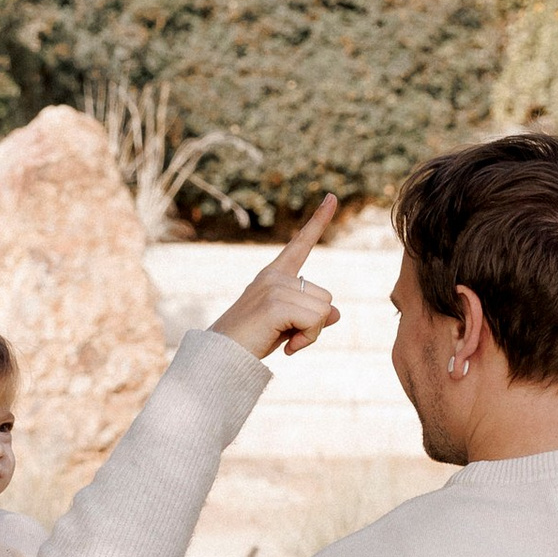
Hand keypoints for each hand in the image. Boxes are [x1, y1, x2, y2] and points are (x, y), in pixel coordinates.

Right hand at [211, 196, 341, 363]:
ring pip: (324, 311)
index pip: (300, 244)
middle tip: (288, 337)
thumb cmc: (250, 343)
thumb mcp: (287, 326)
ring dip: (311, 333)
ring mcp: (274, 287)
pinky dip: (307, 340)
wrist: (220, 359)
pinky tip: (288, 348)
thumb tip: (337, 313)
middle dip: (314, 324)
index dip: (318, 221)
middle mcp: (274, 276)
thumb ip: (310, 315)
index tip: (332, 197)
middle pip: (325, 297)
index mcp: (274, 276)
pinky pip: (315, 321)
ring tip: (285, 342)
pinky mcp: (274, 303)